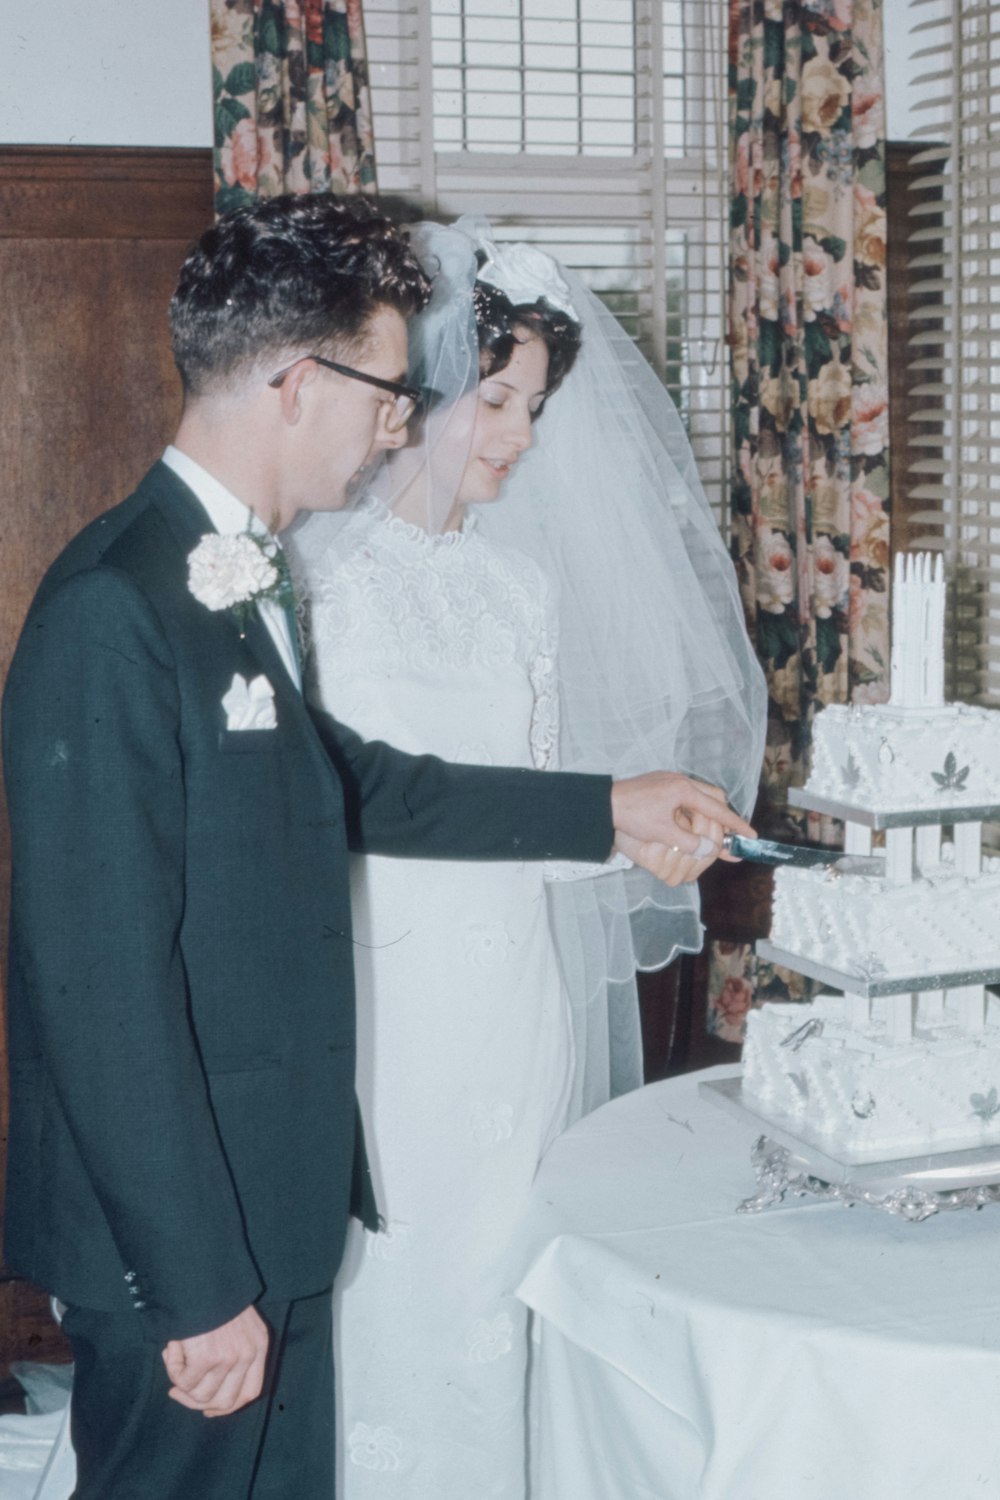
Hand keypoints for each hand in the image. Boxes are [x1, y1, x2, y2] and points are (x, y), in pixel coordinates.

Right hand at [162, 1305, 268, 1417]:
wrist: (201, 1273)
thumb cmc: (213, 1294)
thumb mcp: (237, 1321)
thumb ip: (232, 1351)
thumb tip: (206, 1391)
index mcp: (258, 1345)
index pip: (250, 1391)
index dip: (227, 1406)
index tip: (207, 1408)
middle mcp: (247, 1354)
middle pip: (226, 1402)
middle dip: (198, 1402)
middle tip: (178, 1391)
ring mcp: (228, 1358)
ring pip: (201, 1396)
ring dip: (182, 1383)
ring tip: (175, 1357)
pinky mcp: (206, 1358)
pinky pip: (184, 1382)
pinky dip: (173, 1369)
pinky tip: (171, 1349)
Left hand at [611, 774, 754, 886]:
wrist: (603, 802)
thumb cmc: (631, 816)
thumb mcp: (663, 833)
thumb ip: (690, 842)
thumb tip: (711, 849)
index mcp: (684, 790)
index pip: (718, 809)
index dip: (735, 825)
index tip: (751, 836)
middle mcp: (680, 781)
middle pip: (713, 796)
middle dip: (723, 815)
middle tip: (729, 833)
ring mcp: (669, 780)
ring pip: (699, 795)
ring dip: (706, 812)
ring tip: (710, 829)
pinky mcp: (659, 783)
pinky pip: (685, 795)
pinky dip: (692, 809)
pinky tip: (688, 820)